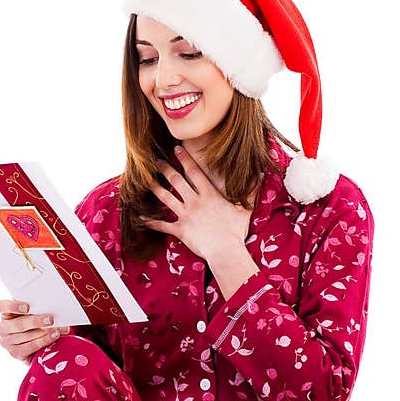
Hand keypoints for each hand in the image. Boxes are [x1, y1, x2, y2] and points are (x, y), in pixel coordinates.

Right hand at [0, 299, 69, 362]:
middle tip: (51, 319)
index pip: (2, 307)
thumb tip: (52, 307)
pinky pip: (31, 346)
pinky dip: (44, 341)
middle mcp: (3, 328)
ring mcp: (7, 342)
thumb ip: (38, 308)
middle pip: (17, 324)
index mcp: (5, 313)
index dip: (13, 306)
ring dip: (44, 332)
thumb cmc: (36, 323)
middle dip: (36, 321)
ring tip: (57, 329)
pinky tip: (54, 336)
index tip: (28, 307)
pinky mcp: (15, 353)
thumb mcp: (35, 314)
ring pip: (25, 336)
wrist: (39, 344)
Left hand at [142, 146, 252, 265]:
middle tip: (154, 160)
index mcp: (209, 194)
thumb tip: (259, 174)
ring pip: (165, 198)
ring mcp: (185, 215)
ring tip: (144, 179)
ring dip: (153, 187)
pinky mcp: (180, 230)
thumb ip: (251, 190)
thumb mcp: (246, 208)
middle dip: (164, 168)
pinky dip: (150, 221)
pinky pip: (162, 225)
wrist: (226, 251)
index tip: (176, 149)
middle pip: (175, 180)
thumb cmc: (237, 231)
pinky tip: (139, 216)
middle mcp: (194, 201)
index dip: (184, 159)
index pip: (193, 172)